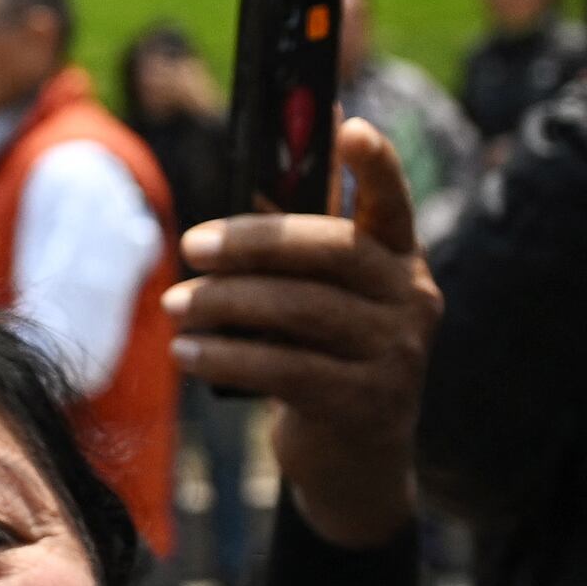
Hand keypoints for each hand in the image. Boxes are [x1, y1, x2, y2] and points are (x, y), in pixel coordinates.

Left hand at [165, 118, 435, 549]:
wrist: (353, 458)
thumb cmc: (324, 353)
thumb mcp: (323, 296)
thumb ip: (300, 240)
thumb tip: (262, 160)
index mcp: (401, 260)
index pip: (394, 203)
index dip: (377, 165)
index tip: (352, 127)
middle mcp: (412, 300)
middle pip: (332, 251)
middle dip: (254, 243)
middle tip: (191, 245)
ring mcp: (395, 354)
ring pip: (302, 310)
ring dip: (225, 303)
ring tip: (175, 303)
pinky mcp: (364, 402)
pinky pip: (285, 367)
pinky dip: (227, 355)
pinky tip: (186, 351)